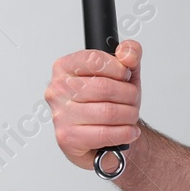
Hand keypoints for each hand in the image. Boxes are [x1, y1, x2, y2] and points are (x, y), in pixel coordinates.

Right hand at [45, 39, 141, 172]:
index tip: (125, 75)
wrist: (108, 137)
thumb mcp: (124, 73)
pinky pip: (104, 134)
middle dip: (128, 95)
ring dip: (129, 115)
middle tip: (132, 99)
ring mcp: (59, 115)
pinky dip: (124, 132)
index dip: (118, 68)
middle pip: (104, 88)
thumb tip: (127, 53)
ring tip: (131, 115)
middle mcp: (57, 90)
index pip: (94, 60)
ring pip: (107, 112)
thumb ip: (130, 53)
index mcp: (65, 67)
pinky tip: (129, 131)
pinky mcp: (67, 138)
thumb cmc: (112, 102)